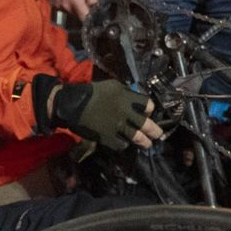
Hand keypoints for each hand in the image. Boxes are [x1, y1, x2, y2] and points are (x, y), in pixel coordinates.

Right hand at [47, 0, 97, 20]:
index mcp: (76, 2)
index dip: (88, 19)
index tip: (90, 16)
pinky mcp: (52, 3)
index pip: (84, 19)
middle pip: (76, 16)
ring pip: (68, 13)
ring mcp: (57, 5)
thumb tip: (94, 9)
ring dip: (71, 8)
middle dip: (80, 11)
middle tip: (81, 1)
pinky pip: (60, 8)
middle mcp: (66, 6)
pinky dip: (64, 5)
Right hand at [48, 79, 162, 150]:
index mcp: (129, 98)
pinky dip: (124, 144)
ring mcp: (118, 127)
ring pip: (137, 138)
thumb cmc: (93, 92)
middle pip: (147, 125)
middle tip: (157, 134)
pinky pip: (121, 144)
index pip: (149, 105)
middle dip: (155, 131)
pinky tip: (124, 143)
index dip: (149, 110)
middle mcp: (127, 114)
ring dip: (144, 142)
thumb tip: (135, 100)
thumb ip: (127, 93)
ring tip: (147, 144)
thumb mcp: (113, 86)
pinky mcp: (108, 137)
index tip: (148, 112)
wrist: (73, 104)